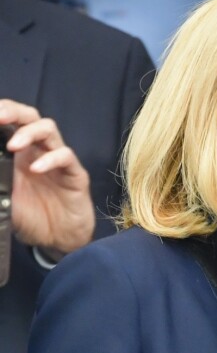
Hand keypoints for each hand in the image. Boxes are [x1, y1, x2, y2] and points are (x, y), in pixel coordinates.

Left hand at [0, 100, 94, 259]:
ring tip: (14, 146)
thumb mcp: (3, 200)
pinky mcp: (75, 174)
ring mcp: (57, 161)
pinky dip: (50, 159)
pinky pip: (66, 157)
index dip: (2, 112)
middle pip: (31, 117)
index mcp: (18, 154)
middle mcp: (38, 151)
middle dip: (14, 112)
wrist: (59, 240)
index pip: (11, 122)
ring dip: (30, 132)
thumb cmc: (30, 218)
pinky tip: (37, 169)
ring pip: (49, 130)